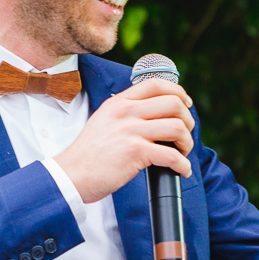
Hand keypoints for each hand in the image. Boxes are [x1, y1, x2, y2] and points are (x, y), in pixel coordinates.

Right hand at [53, 79, 195, 202]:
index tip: (186, 104)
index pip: (155, 84)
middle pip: (173, 103)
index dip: (178, 92)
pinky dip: (183, 165)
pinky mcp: (135, 152)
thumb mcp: (104, 121)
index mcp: (119, 103)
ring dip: (187, 142)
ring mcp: (131, 131)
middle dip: (187, 120)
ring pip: (177, 127)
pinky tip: (181, 170)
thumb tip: (155, 115)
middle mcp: (126, 112)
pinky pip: (172, 155)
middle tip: (184, 136)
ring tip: (182, 153)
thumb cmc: (90, 154)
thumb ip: (126, 114)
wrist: (71, 175)